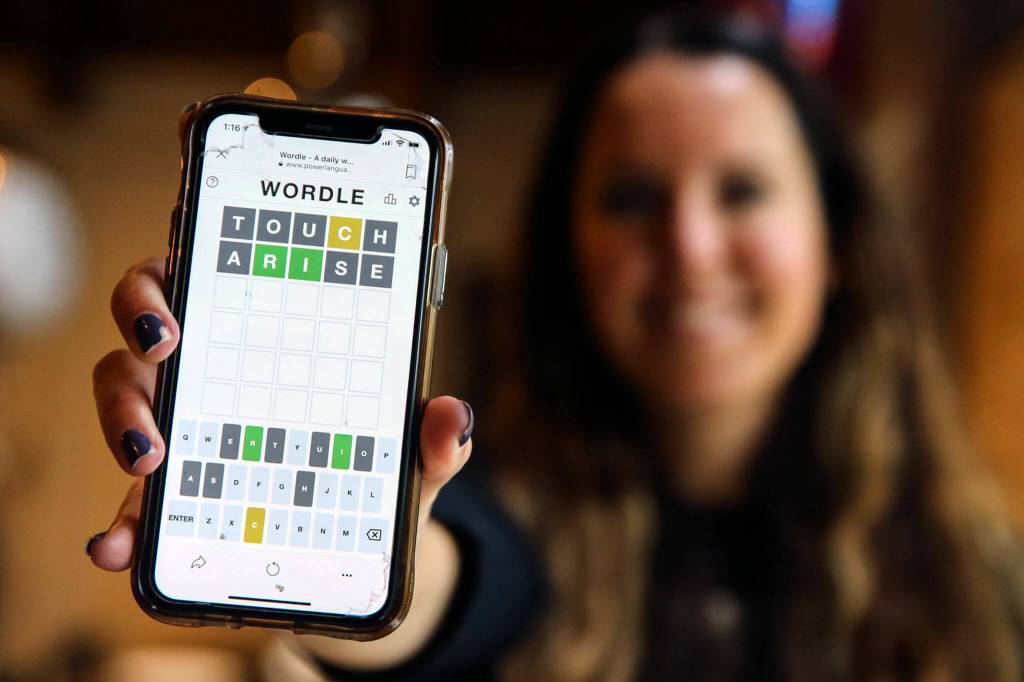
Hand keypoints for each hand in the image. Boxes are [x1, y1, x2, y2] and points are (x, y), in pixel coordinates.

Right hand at [87, 256, 473, 569]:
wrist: (363, 544)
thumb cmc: (379, 471)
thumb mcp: (411, 454)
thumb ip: (434, 437)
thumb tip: (450, 417)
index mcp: (265, 337)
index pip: (205, 277)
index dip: (173, 276)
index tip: (177, 291)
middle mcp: (213, 370)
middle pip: (148, 323)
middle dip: (140, 325)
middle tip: (163, 349)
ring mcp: (184, 428)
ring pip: (126, 395)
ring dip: (123, 417)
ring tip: (149, 458)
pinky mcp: (173, 496)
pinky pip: (133, 501)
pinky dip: (120, 523)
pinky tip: (118, 545)